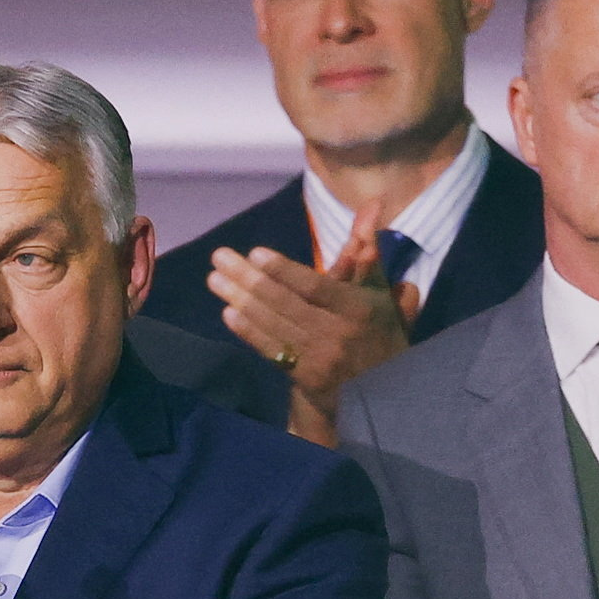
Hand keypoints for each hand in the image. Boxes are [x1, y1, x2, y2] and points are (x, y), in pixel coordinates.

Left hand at [206, 204, 417, 446]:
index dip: (284, 271)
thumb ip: (369, 249)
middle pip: (287, 303)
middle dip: (249, 279)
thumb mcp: (381, 292)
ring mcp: (320, 358)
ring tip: (215, 279)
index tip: (255, 253)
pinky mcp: (306, 378)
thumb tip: (372, 204)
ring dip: (241, 300)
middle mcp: (337, 332)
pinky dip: (249, 332)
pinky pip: (273, 351)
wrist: (384, 393)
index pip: (315, 287)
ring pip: (275, 324)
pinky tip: (228, 313)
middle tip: (219, 257)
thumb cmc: (380, 332)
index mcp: (358, 308)